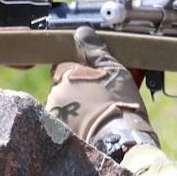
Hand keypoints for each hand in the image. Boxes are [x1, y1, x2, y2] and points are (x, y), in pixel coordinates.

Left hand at [45, 27, 157, 161]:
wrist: (121, 143)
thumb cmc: (120, 105)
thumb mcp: (114, 71)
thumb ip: (95, 51)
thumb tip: (82, 32)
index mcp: (67, 74)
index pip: (65, 66)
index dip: (81, 72)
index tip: (95, 80)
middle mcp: (56, 94)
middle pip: (64, 87)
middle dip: (78, 91)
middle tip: (100, 99)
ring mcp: (55, 116)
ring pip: (65, 107)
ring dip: (77, 109)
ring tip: (99, 117)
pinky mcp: (58, 136)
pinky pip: (64, 125)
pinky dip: (76, 126)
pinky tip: (92, 129)